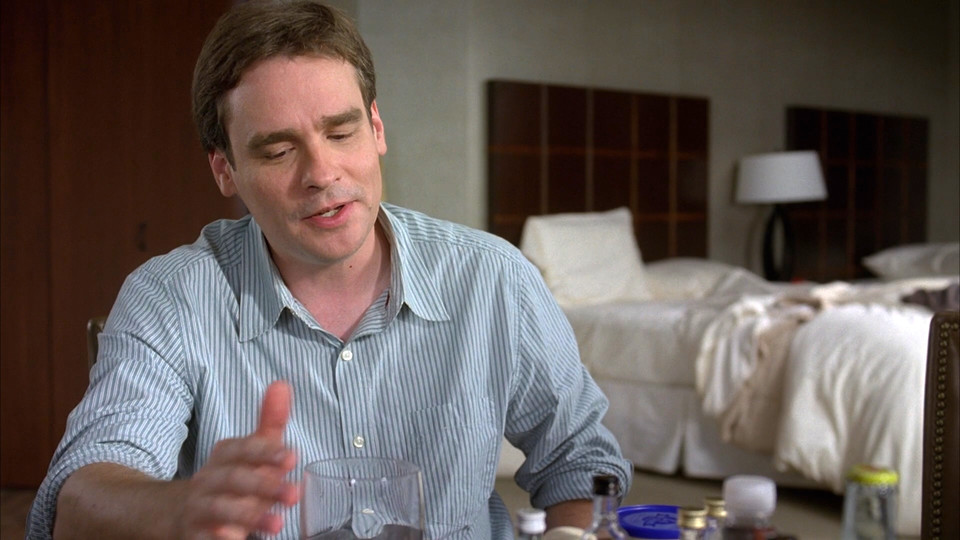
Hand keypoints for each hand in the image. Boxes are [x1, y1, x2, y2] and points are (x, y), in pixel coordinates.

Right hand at [177, 381, 298, 538]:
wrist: (179, 511)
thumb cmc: (229, 478)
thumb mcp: (249, 450)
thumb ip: (269, 422)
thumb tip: (282, 385)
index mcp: (225, 456)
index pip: (244, 449)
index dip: (266, 452)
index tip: (290, 457)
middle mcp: (211, 479)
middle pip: (235, 479)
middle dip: (264, 485)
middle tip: (292, 493)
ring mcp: (201, 507)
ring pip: (221, 509)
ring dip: (249, 515)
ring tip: (278, 524)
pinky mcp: (195, 533)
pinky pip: (203, 536)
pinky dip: (217, 538)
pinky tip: (233, 539)